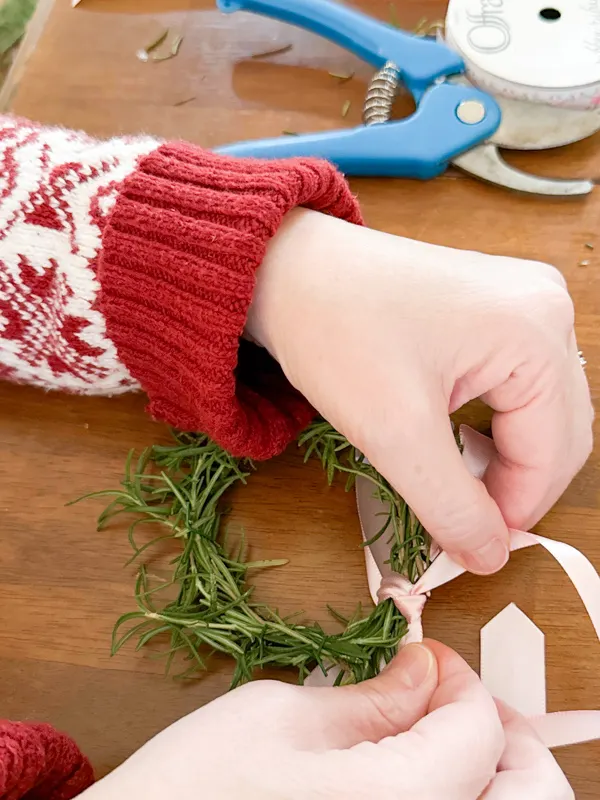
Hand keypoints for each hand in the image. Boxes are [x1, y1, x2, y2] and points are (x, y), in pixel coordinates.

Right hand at [80, 641, 570, 799]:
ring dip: (490, 769)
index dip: (459, 678)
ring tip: (442, 731)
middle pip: (529, 793)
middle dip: (499, 733)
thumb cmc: (192, 789)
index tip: (425, 654)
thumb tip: (423, 673)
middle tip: (451, 696)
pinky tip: (413, 767)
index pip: (481, 731)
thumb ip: (372, 697)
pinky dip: (457, 793)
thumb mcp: (282, 716)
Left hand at [248, 210, 592, 573]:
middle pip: (558, 431)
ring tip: (455, 484)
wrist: (291, 271)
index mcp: (536, 331)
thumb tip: (490, 556)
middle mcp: (545, 310)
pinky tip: (458, 443)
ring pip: (539, 413)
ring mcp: (524, 303)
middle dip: (514, 486)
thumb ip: (452, 506)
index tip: (475, 547)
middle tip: (464, 524)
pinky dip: (493, 425)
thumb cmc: (335, 330)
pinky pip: (517, 385)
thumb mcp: (396, 433)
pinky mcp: (498, 309)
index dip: (517, 510)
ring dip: (505, 458)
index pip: (555, 451)